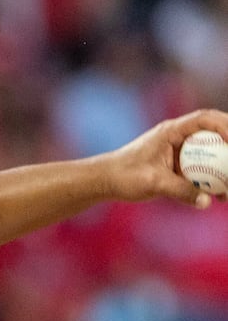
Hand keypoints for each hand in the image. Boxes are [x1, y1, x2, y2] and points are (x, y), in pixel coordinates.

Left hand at [102, 109, 227, 208]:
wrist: (105, 182)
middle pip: (213, 134)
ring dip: (223, 166)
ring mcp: (179, 152)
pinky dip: (213, 180)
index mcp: (171, 132)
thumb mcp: (152, 183)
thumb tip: (206, 201)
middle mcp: (178, 138)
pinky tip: (219, 197)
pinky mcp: (178, 167)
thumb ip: (180, 190)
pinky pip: (202, 170)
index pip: (204, 120)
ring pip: (210, 154)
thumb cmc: (124, 176)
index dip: (225, 126)